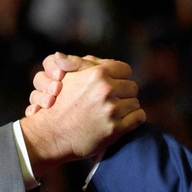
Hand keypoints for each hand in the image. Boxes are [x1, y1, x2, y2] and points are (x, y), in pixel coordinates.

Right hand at [19, 57, 144, 177]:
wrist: (52, 134)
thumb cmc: (59, 105)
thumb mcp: (67, 78)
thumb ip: (80, 63)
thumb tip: (83, 56)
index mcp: (97, 74)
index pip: (125, 69)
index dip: (121, 77)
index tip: (115, 84)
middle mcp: (106, 90)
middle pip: (132, 87)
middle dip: (124, 93)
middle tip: (114, 100)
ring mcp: (111, 110)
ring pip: (135, 102)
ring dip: (128, 107)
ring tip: (115, 112)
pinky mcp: (115, 128)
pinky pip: (139, 117)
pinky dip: (134, 119)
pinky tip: (123, 121)